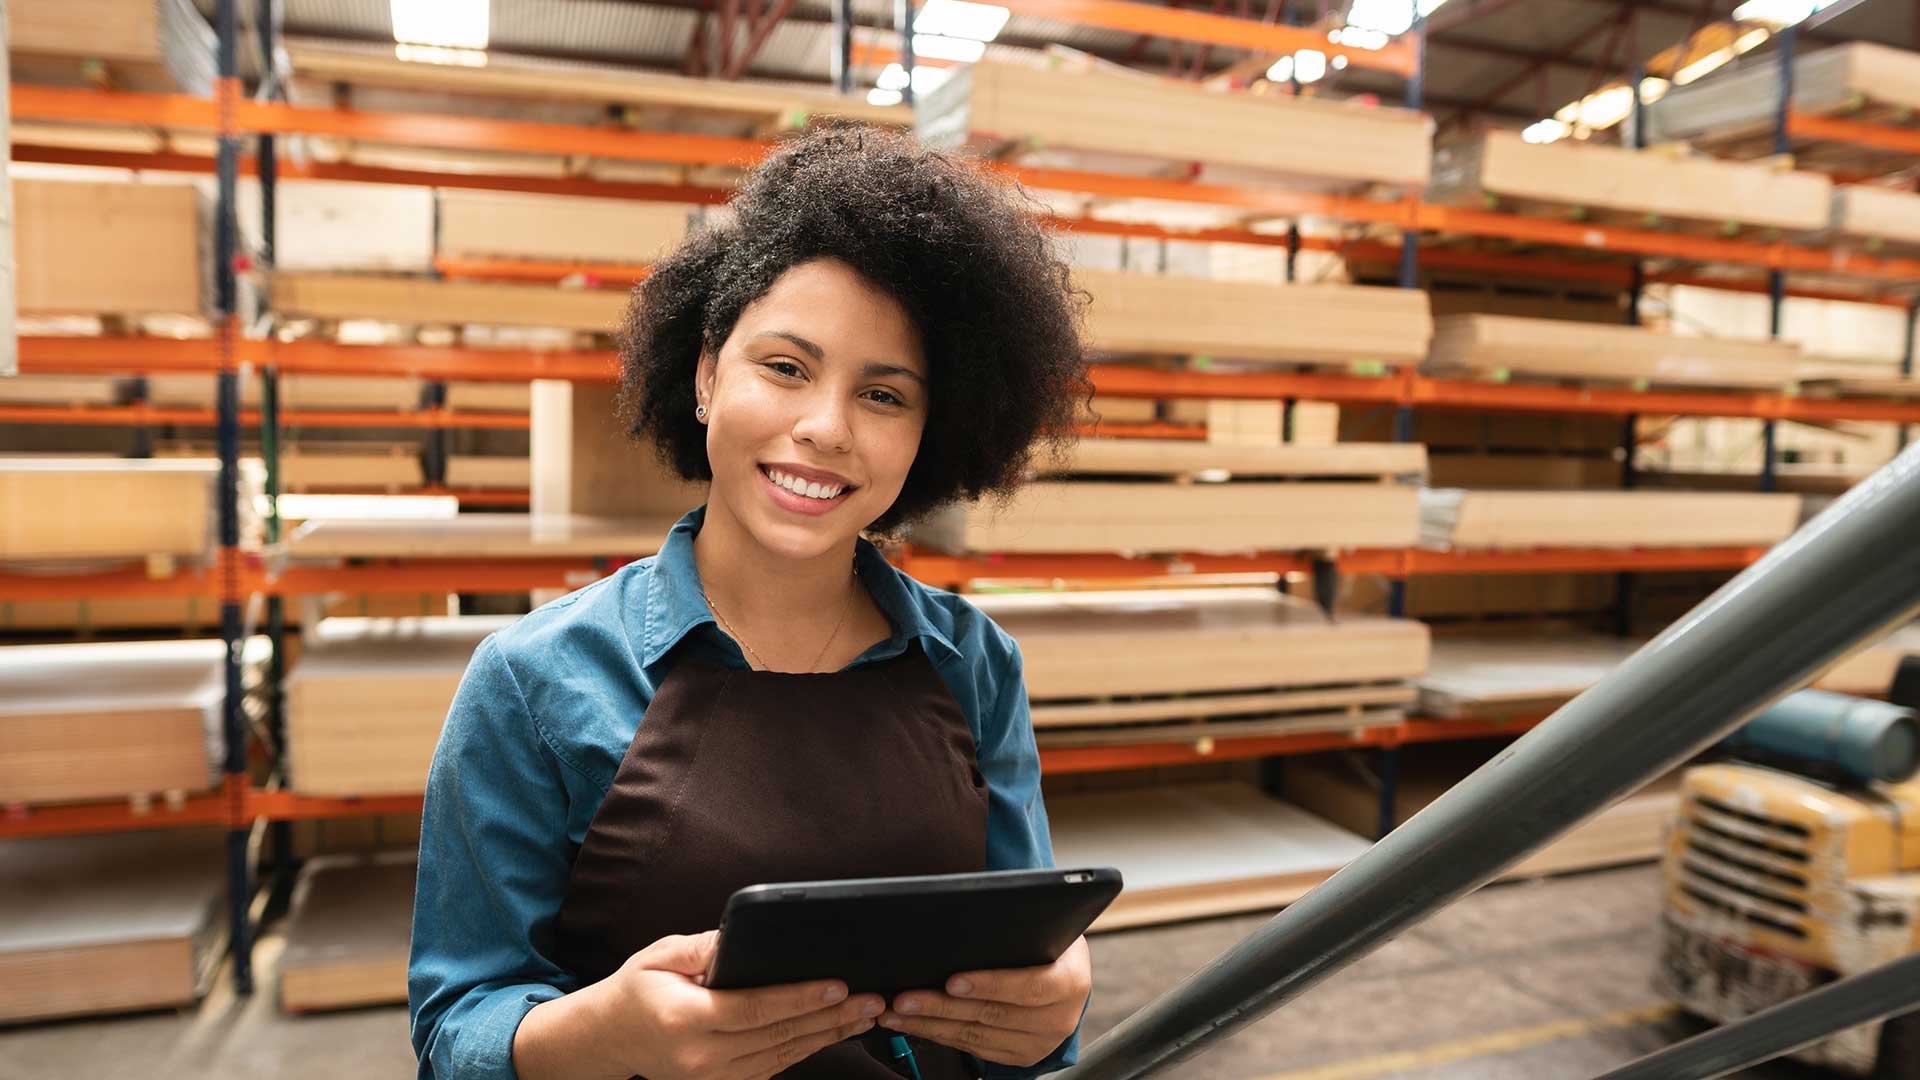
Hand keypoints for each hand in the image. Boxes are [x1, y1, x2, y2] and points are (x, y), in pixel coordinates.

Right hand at [597, 930, 886, 1079]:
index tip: (838, 985)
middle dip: (831, 1016)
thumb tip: (742, 935)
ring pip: (782, 1056)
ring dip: (828, 1035)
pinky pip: (773, 1067)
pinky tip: (834, 1032)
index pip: (753, 1009)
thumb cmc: (638, 989)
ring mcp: (712, 1079)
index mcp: (684, 1019)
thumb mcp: (661, 956)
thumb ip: (703, 947)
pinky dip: (806, 1049)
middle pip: (778, 1036)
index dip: (800, 998)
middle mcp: (700, 1057)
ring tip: (866, 1014)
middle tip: (872, 999)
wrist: (611, 1037)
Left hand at [880, 936, 1092, 1066]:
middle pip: (992, 1015)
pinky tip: (916, 1024)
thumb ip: (1017, 931)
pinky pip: (974, 1048)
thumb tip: (969, 917)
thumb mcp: (1046, 930)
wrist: (1069, 977)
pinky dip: (941, 1035)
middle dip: (942, 1006)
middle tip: (905, 998)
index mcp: (1070, 982)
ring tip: (898, 1012)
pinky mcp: (1020, 1056)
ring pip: (976, 1036)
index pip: (1029, 987)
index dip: (990, 984)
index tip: (952, 981)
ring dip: (931, 1024)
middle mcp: (1058, 1019)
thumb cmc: (1050, 945)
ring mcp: (1039, 1043)